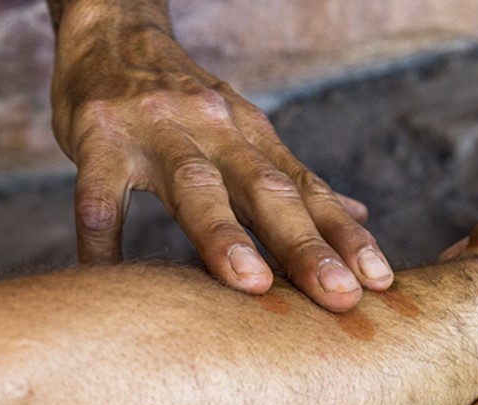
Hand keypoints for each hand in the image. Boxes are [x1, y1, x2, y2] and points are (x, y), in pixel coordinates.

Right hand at [50, 8, 391, 311]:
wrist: (110, 36)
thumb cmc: (181, 102)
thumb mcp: (242, 131)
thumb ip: (291, 178)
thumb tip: (358, 214)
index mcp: (253, 137)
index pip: (308, 191)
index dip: (344, 237)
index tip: (379, 283)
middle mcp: (214, 130)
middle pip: (266, 191)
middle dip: (306, 245)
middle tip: (339, 296)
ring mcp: (155, 132)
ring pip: (194, 186)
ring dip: (223, 235)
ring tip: (251, 285)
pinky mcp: (98, 139)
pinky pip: (99, 198)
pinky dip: (102, 242)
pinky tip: (106, 283)